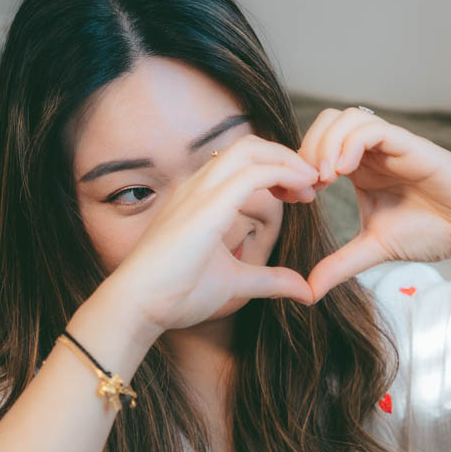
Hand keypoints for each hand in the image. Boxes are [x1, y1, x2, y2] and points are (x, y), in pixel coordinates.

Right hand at [107, 136, 319, 333]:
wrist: (138, 307)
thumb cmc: (175, 295)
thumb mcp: (236, 283)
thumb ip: (270, 281)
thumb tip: (305, 291)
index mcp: (198, 198)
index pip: (242, 161)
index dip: (277, 168)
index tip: (302, 192)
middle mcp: (197, 186)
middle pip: (248, 145)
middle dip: (286, 156)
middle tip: (312, 183)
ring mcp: (199, 193)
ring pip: (250, 149)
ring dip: (288, 160)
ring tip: (311, 183)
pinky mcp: (206, 207)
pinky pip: (252, 174)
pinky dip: (283, 173)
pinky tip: (303, 190)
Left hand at [297, 107, 450, 301]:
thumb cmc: (432, 231)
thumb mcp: (374, 249)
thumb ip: (339, 265)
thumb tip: (306, 293)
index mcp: (359, 169)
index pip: (315, 146)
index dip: (296, 167)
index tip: (293, 200)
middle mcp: (371, 151)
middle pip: (325, 122)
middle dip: (306, 150)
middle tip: (307, 187)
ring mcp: (390, 145)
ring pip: (344, 118)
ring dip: (326, 144)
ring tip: (325, 180)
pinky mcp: (410, 144)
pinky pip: (372, 129)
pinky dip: (350, 144)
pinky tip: (344, 173)